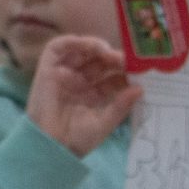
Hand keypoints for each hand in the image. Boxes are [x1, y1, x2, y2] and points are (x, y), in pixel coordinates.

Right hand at [26, 36, 140, 156]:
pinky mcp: (48, 69)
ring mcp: (64, 74)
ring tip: (109, 53)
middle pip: (99, 61)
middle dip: (113, 58)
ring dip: (96, 46)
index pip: (112, 77)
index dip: (125, 71)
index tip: (140, 70)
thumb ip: (121, 106)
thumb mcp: (104, 123)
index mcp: (94, 95)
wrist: (51, 147)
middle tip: (127, 60)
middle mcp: (80, 82)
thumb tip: (140, 89)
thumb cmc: (76, 140)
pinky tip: (91, 46)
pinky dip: (73, 41)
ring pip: (80, 51)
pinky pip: (57, 48)